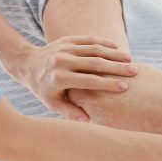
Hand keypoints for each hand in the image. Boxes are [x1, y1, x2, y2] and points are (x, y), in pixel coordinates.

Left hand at [13, 36, 137, 121]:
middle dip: (116, 67)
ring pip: (94, 49)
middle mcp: (62, 61)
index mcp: (59, 78)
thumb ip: (70, 112)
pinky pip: (89, 39)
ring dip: (113, 54)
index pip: (88, 81)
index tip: (124, 87)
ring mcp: (65, 48)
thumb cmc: (43, 88)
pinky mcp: (67, 39)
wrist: (27, 64)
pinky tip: (117, 48)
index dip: (107, 84)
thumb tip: (88, 121)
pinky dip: (104, 43)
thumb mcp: (52, 103)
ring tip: (130, 60)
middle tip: (134, 71)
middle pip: (94, 63)